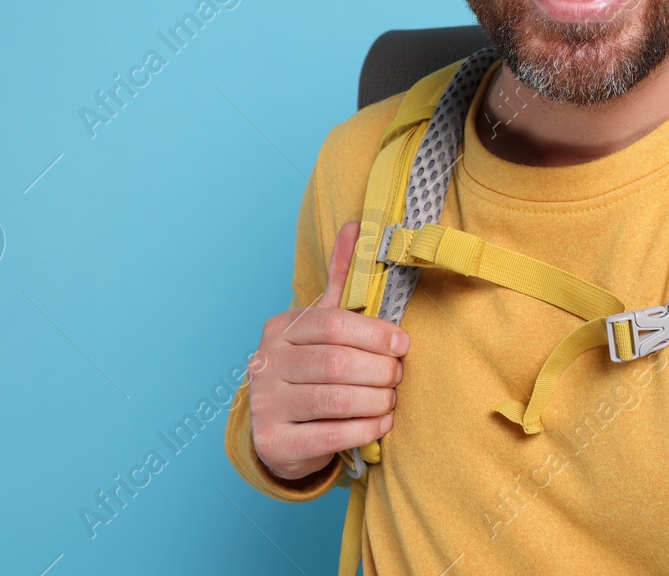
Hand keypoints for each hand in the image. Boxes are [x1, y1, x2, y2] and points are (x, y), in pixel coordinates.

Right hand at [249, 220, 408, 481]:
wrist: (278, 430)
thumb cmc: (309, 368)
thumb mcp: (322, 323)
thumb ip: (339, 277)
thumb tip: (355, 225)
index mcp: (280, 329)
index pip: (334, 324)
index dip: (375, 334)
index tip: (403, 344)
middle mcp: (265, 364)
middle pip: (336, 362)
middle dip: (379, 370)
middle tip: (398, 375)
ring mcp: (265, 405)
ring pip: (335, 399)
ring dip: (376, 400)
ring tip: (391, 399)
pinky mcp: (274, 442)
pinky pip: (330, 435)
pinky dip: (364, 430)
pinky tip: (381, 425)